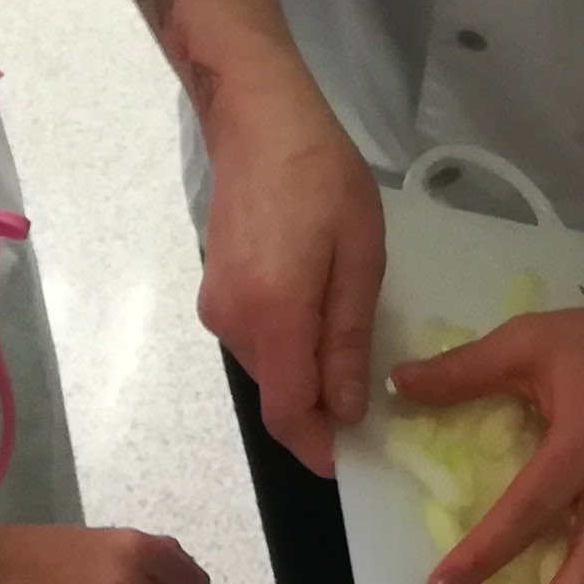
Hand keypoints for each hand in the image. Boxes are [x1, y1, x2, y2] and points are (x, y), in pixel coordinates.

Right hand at [197, 59, 384, 473]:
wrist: (260, 120)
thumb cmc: (322, 178)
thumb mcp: (359, 257)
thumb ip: (347, 339)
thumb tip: (344, 410)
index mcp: (273, 315)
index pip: (287, 412)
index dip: (315, 447)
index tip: (349, 463)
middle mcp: (233, 322)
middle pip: (277, 392)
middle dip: (319, 407)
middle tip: (369, 397)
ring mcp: (216, 306)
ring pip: (266, 366)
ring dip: (304, 371)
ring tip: (348, 340)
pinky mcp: (214, 290)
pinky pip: (256, 337)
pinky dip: (287, 343)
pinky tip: (317, 308)